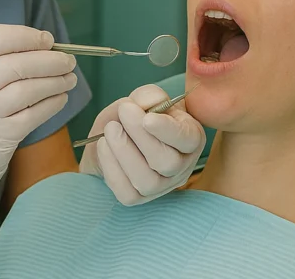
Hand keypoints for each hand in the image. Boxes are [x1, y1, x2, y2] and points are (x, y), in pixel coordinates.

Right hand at [0, 24, 76, 269]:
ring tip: (69, 78)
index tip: (46, 39)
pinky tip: (61, 99)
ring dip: (55, 80)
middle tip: (68, 60)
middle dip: (48, 59)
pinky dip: (52, 103)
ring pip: (26, 88)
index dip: (21, 36)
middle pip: (13, 64)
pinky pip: (33, 114)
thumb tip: (38, 45)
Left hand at [80, 84, 205, 205]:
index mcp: (190, 138)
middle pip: (167, 162)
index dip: (167, 130)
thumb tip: (148, 103)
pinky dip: (112, 168)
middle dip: (140, 136)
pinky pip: (127, 194)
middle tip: (123, 112)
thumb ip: (149, 96)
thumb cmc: (133, 117)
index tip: (146, 117)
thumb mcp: (142, 100)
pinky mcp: (139, 198)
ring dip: (124, 151)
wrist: (111, 136)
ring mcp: (161, 186)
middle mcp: (181, 166)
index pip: (188, 139)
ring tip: (110, 129)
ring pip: (148, 180)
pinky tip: (104, 146)